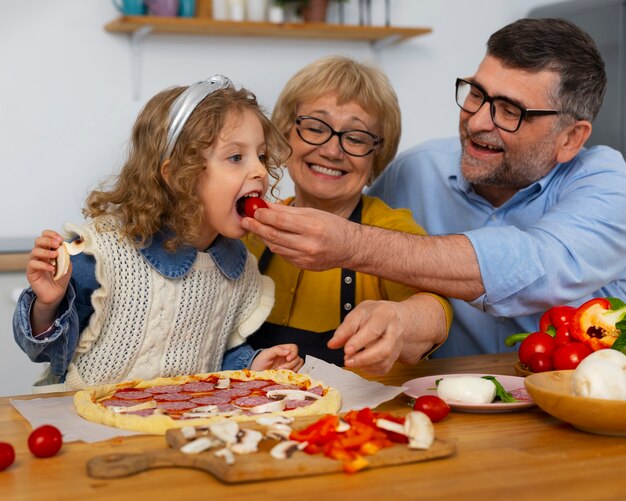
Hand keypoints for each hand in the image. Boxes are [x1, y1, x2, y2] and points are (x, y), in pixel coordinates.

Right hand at [26, 230, 71, 333]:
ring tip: (55, 256)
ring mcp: (34, 262)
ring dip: (46, 251)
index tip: (60, 239)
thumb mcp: (67, 264)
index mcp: (48, 250)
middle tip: (57, 244)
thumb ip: (66, 255)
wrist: (56, 293)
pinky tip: (52, 268)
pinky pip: (33, 264)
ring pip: (34, 251)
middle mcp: (40, 254)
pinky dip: (43, 264)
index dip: (51, 235)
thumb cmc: (60, 278)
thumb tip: (66, 246)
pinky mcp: (31, 272)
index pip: (45, 236)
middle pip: (38, 241)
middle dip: (48, 240)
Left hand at [241, 203, 357, 270]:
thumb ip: (287, 211)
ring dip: (263, 236)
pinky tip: (272, 238)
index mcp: (312, 228)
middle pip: (274, 235)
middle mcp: (308, 245)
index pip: (280, 221)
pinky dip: (275, 245)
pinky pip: (282, 255)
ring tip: (255, 227)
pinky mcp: (302, 266)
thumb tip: (267, 206)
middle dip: (257, 227)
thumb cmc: (334, 228)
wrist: (350, 248)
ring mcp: (305, 258)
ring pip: (275, 247)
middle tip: (246, 220)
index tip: (254, 210)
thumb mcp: (313, 213)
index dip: (263, 216)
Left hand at [250, 343, 303, 371]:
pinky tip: (283, 376)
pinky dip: (292, 374)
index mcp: (282, 350)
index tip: (287, 358)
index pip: (294, 348)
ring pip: (298, 366)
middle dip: (290, 364)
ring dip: (291, 369)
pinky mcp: (289, 374)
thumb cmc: (259, 363)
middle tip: (279, 368)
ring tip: (280, 372)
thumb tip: (288, 351)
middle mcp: (287, 357)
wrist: (255, 375)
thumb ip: (277, 350)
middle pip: (297, 358)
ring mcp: (289, 366)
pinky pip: (296, 373)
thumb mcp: (266, 354)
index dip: (293, 353)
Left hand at [328, 300, 404, 374]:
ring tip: (350, 361)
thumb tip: (332, 344)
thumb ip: (345, 328)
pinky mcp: (395, 356)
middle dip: (363, 358)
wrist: (393, 317)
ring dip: (364, 365)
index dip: (359, 342)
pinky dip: (369, 369)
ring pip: (384, 361)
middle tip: (347, 360)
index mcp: (385, 314)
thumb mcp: (358, 313)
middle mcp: (395, 330)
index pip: (373, 330)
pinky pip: (383, 368)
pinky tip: (360, 363)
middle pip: (384, 350)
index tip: (346, 350)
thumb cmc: (374, 314)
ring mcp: (397, 345)